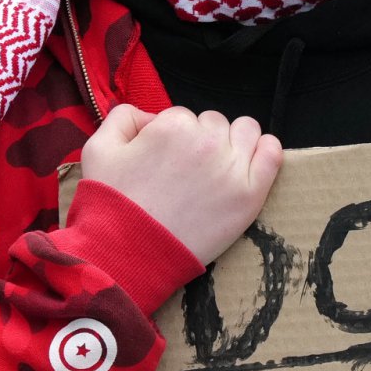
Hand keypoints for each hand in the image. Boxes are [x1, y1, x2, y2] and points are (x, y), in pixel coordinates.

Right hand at [79, 104, 282, 267]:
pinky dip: (266, 151)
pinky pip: (272, 154)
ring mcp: (231, 167)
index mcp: (173, 126)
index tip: (164, 161)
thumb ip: (123, 117)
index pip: (182, 117)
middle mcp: (206, 141)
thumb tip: (151, 116)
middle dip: (201, 140)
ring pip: (246, 131)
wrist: (126, 254)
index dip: (171, 138)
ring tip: (216, 167)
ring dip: (233, 142)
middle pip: (214, 124)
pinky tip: (252, 160)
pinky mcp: (249, 194)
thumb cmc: (110, 204)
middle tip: (185, 171)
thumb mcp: (98, 149)